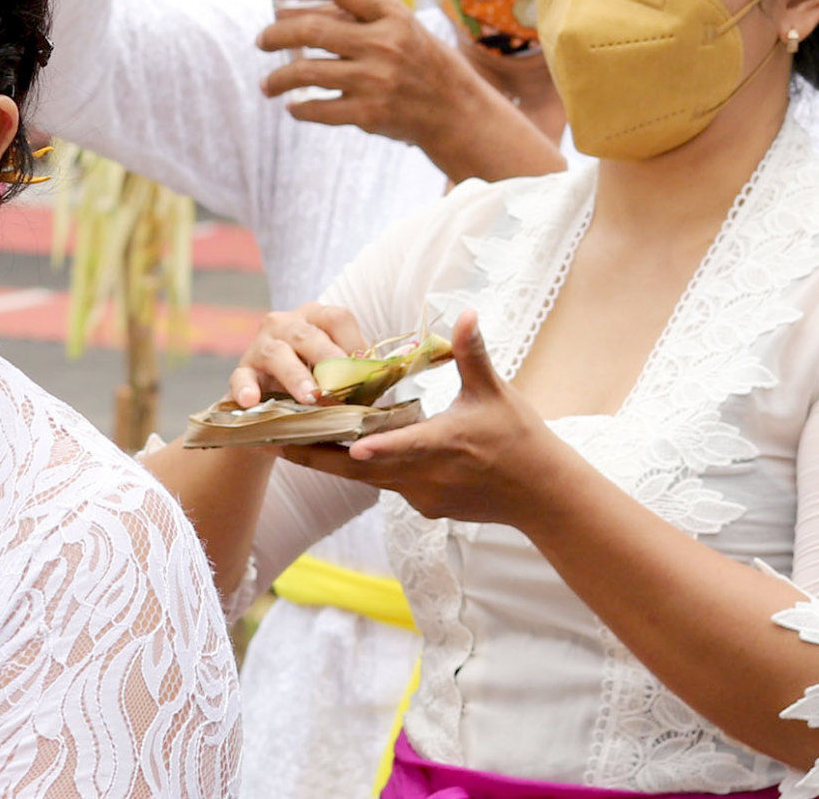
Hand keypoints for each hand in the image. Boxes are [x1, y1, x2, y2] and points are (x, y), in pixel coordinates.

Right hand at [227, 303, 364, 407]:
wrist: (272, 406)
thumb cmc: (314, 380)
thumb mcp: (334, 371)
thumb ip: (353, 371)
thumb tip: (380, 378)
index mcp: (315, 318)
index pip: (337, 318)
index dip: (354, 343)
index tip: (366, 371)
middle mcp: (285, 324)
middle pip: (308, 334)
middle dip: (327, 359)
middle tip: (339, 386)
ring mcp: (260, 346)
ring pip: (276, 353)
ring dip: (295, 376)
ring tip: (309, 397)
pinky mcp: (242, 371)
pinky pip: (241, 377)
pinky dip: (245, 388)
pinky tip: (251, 401)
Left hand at [259, 0, 486, 142]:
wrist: (455, 111)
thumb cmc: (419, 61)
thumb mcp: (400, 27)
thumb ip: (358, 16)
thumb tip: (295, 9)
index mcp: (393, 14)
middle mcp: (384, 44)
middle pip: (313, 30)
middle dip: (276, 34)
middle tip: (261, 40)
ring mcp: (376, 80)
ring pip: (306, 72)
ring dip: (277, 78)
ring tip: (267, 83)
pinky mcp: (369, 113)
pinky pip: (318, 109)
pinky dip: (299, 108)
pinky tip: (293, 106)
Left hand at [283, 311, 568, 526]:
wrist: (541, 493)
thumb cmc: (521, 437)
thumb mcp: (496, 392)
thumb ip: (473, 353)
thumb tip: (465, 311)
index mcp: (446, 445)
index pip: (403, 447)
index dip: (373, 447)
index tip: (344, 443)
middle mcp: (428, 476)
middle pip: (363, 471)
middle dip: (319, 455)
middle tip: (277, 440)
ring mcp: (424, 497)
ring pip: (370, 480)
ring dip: (337, 463)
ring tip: (298, 442)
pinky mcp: (426, 507)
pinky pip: (390, 486)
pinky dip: (370, 470)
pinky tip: (351, 453)